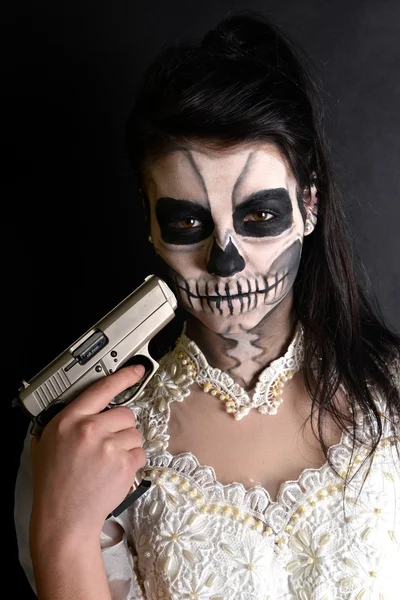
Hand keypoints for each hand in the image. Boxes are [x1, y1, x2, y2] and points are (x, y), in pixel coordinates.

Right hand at [30, 365, 146, 539]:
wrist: (64, 518)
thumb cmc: (54, 483)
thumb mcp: (45, 443)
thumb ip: (64, 422)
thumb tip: (82, 409)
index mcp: (69, 420)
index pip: (101, 389)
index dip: (123, 376)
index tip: (137, 369)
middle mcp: (90, 429)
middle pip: (125, 413)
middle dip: (121, 427)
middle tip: (107, 445)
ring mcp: (109, 446)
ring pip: (135, 433)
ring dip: (127, 445)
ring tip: (107, 462)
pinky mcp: (125, 462)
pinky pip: (141, 452)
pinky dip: (132, 462)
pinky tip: (115, 472)